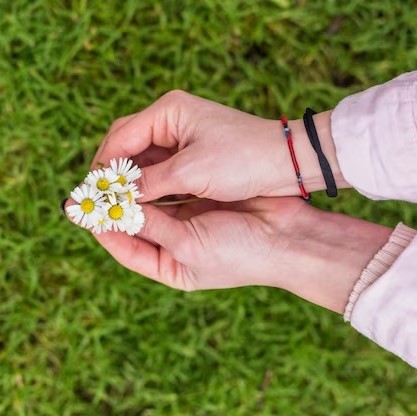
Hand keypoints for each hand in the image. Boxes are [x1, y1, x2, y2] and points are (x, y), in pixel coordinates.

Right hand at [91, 91, 347, 201]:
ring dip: (133, 182)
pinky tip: (143, 203)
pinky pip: (163, 170)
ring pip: (145, 160)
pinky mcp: (194, 156)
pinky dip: (152, 186)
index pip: (121, 136)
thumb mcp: (191, 172)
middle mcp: (172, 121)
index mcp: (168, 112)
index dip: (104, 165)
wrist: (285, 163)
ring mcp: (183, 139)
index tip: (93, 191)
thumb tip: (115, 195)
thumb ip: (150, 182)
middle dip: (115, 174)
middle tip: (102, 200)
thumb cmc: (243, 160)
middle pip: (129, 146)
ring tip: (118, 205)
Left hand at [91, 196, 391, 313]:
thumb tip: (114, 209)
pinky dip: (158, 178)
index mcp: (170, 266)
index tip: (84, 207)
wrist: (287, 237)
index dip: (103, 228)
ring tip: (114, 170)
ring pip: (152, 202)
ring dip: (136, 188)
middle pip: (136, 223)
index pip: (125, 247)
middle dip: (118, 204)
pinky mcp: (202, 200)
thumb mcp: (188, 245)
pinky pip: (172, 187)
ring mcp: (189, 220)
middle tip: (95, 183)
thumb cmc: (240, 252)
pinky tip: (145, 164)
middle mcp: (175, 244)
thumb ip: (151, 225)